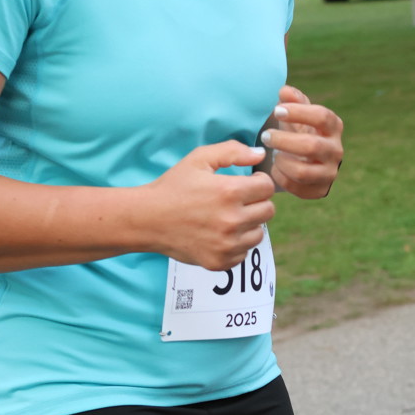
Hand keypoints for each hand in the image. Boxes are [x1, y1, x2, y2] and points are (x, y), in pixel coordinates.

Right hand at [143, 140, 275, 269]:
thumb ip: (232, 151)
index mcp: (230, 192)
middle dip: (256, 202)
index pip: (267, 187)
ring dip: (249, 224)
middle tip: (236, 200)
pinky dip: (236, 244)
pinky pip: (243, 253)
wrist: (147, 219)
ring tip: (227, 217)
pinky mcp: (220, 262)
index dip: (258, 181)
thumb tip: (260, 154)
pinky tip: (218, 234)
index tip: (247, 183)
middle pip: (268, 211)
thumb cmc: (173, 187)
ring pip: (258, 233)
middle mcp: (232, 220)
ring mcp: (227, 245)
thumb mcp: (199, 159)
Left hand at [259, 84, 343, 199]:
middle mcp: (336, 150)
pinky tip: (276, 168)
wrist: (307, 159)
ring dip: (281, 161)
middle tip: (265, 136)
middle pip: (311, 146)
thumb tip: (285, 91)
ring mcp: (330, 172)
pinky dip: (281, 177)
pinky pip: (297, 188)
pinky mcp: (320, 190)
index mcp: (333, 126)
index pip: (321, 117)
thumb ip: (292, 99)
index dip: (298, 112)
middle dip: (283, 140)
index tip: (277, 111)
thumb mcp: (296, 113)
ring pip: (303, 172)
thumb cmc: (299, 130)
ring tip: (273, 154)